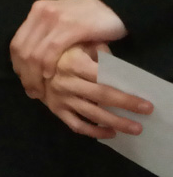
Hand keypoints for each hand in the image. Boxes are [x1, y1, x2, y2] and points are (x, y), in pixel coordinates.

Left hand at [11, 0, 126, 95]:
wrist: (118, 8)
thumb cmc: (91, 21)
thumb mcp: (64, 25)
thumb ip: (48, 37)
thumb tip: (32, 65)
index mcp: (37, 11)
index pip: (17, 43)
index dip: (18, 65)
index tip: (24, 81)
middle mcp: (41, 12)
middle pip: (22, 49)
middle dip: (24, 74)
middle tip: (32, 91)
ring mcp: (54, 18)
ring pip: (34, 52)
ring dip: (34, 75)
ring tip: (40, 91)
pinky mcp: (70, 25)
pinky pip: (51, 50)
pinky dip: (47, 66)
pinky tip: (50, 77)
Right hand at [37, 44, 151, 138]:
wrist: (32, 59)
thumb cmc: (62, 49)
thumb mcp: (81, 43)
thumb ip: (101, 53)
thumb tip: (120, 69)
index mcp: (72, 63)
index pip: (104, 79)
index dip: (125, 91)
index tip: (144, 100)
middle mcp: (64, 81)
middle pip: (101, 96)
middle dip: (126, 105)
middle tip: (145, 112)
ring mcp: (59, 97)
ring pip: (91, 114)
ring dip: (115, 122)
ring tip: (134, 128)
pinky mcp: (55, 109)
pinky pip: (76, 125)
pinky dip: (94, 132)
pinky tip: (110, 133)